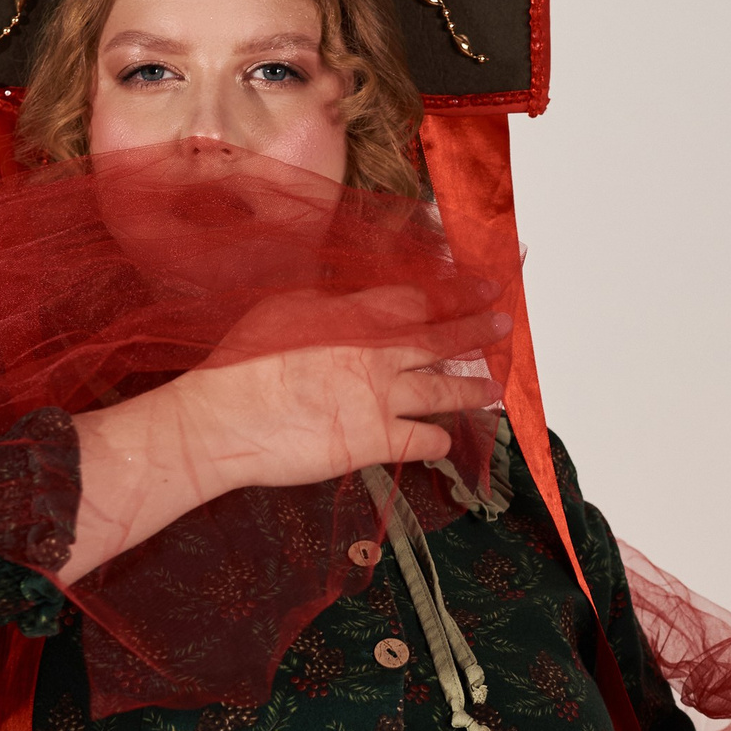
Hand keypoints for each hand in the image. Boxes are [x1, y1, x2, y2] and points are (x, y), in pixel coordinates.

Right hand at [60, 291, 505, 584]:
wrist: (226, 421)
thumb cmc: (241, 364)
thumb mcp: (284, 311)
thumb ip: (329, 306)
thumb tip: (352, 302)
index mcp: (356, 317)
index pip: (416, 300)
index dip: (448, 294)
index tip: (473, 287)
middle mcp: (380, 354)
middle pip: (443, 338)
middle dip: (479, 329)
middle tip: (504, 322)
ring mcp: (383, 400)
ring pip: (446, 389)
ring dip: (473, 387)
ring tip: (491, 387)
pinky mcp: (378, 442)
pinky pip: (427, 440)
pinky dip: (440, 439)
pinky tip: (444, 438)